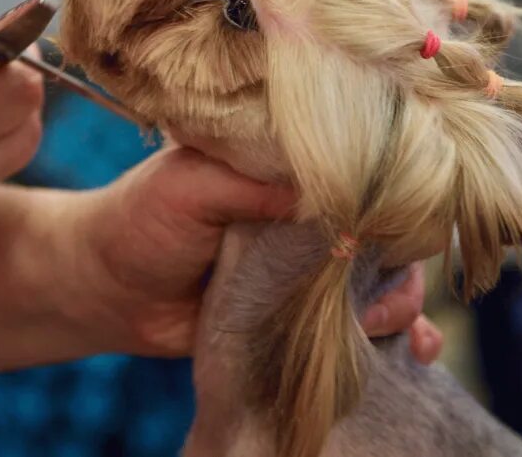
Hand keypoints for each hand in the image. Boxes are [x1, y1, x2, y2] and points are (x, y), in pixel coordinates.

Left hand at [62, 147, 441, 361]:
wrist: (107, 292)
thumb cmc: (141, 221)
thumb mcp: (189, 183)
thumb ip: (253, 183)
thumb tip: (329, 192)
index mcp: (286, 168)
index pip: (360, 170)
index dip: (391, 194)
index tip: (401, 222)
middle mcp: (308, 212)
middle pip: (386, 228)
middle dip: (404, 260)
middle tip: (380, 292)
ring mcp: (309, 263)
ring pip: (386, 278)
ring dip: (403, 303)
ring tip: (381, 324)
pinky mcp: (302, 310)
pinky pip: (360, 322)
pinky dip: (397, 337)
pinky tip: (415, 354)